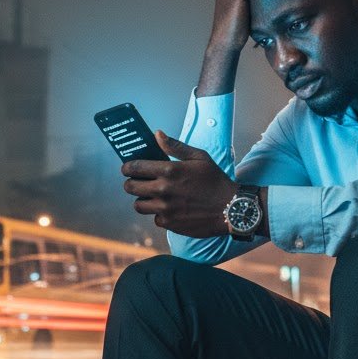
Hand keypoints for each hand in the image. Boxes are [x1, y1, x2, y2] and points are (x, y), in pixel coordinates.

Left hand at [122, 131, 236, 236]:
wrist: (231, 208)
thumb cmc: (216, 180)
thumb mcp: (199, 157)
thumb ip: (175, 146)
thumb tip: (157, 134)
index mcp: (169, 170)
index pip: (134, 167)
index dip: (127, 167)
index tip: (127, 168)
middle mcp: (164, 190)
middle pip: (130, 187)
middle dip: (130, 183)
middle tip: (136, 182)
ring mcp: (165, 208)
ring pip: (138, 205)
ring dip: (142, 200)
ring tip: (151, 196)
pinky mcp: (170, 223)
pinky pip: (155, 219)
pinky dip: (159, 214)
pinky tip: (169, 209)